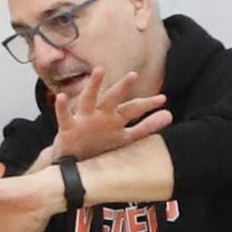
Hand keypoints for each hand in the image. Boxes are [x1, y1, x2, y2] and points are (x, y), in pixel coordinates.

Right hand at [50, 67, 171, 160]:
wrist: (72, 161)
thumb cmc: (98, 143)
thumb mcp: (124, 136)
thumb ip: (146, 126)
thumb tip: (169, 115)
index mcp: (113, 119)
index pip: (132, 109)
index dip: (147, 105)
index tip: (163, 99)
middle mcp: (99, 116)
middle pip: (112, 100)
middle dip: (122, 88)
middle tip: (133, 75)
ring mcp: (83, 120)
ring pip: (88, 100)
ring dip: (93, 86)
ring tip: (98, 71)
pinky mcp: (68, 128)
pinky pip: (65, 117)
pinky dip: (62, 107)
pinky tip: (61, 96)